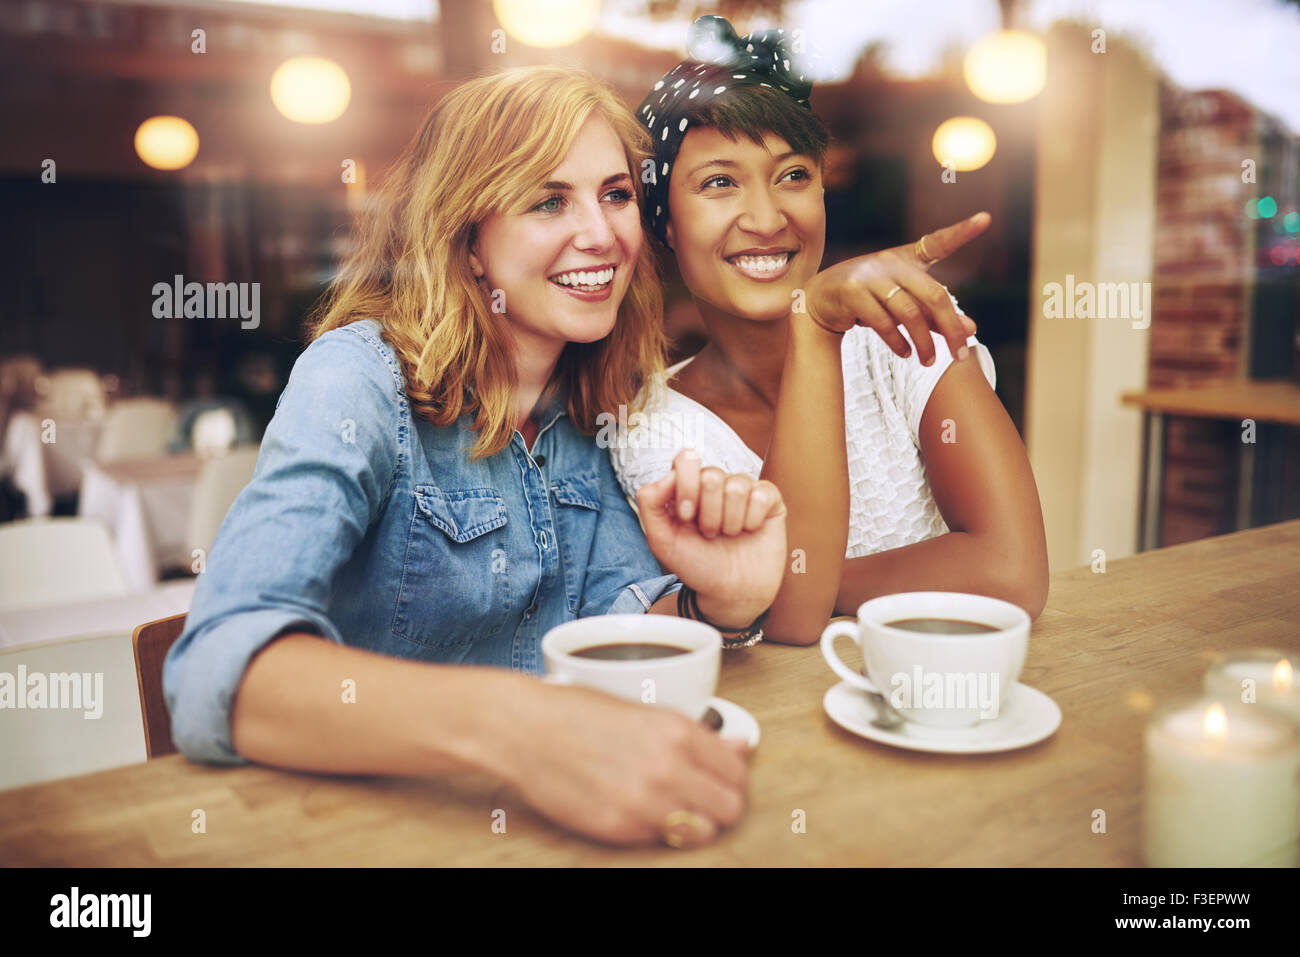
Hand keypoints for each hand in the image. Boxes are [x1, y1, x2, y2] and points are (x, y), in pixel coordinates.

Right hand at [505, 679, 750, 845]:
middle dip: (721, 807)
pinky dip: (655, 830)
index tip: (721, 780)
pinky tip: (637, 809)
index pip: (738, 773)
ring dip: (693, 824)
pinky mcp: (617, 828)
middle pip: (730, 809)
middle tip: (702, 800)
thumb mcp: (645, 711)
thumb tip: (741, 747)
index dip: (732, 779)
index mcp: (678, 731)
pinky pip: (658, 840)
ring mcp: (642, 803)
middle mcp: (667, 768)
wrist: (523, 729)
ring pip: (701, 833)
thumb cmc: (578, 712)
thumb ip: (698, 735)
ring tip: (671, 808)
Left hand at [636, 449, 786, 626]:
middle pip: (711, 475)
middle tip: (709, 533)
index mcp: (689, 487)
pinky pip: (762, 493)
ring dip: (729, 521)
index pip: (686, 460)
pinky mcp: (770, 500)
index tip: (686, 517)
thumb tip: (667, 475)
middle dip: (708, 513)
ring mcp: (744, 490)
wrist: (729, 593)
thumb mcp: (661, 540)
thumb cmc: (696, 565)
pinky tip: (749, 531)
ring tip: (728, 535)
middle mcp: (717, 484)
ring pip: (736, 486)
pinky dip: (752, 519)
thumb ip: (650, 504)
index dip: (686, 487)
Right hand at [804, 211, 990, 365]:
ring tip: (929, 361)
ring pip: (908, 313)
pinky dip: (897, 342)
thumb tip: (971, 329)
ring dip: (923, 341)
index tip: (985, 219)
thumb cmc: (870, 299)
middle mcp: (890, 263)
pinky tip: (906, 353)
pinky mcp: (852, 294)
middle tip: (960, 352)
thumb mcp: (904, 303)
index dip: (962, 231)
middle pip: (932, 294)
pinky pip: (882, 322)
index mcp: (906, 259)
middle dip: (951, 326)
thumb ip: (935, 315)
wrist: (821, 300)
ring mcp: (870, 277)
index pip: (938, 242)